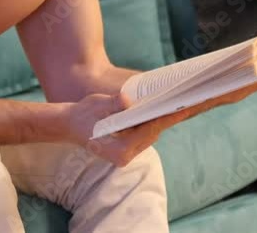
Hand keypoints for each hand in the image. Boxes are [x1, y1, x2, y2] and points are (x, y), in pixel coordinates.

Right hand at [64, 91, 196, 166]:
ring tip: (181, 104)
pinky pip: (145, 134)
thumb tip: (126, 100)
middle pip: (153, 134)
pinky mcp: (127, 148)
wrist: (68, 126)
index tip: (180, 107)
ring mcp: (127, 154)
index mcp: (119, 150)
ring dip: (163, 120)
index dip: (164, 118)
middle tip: (187, 102)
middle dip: (169, 118)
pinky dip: (153, 122)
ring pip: (151, 135)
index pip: (148, 131)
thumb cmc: (81, 116)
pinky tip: (163, 109)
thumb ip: (112, 104)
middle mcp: (125, 156)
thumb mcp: (95, 106)